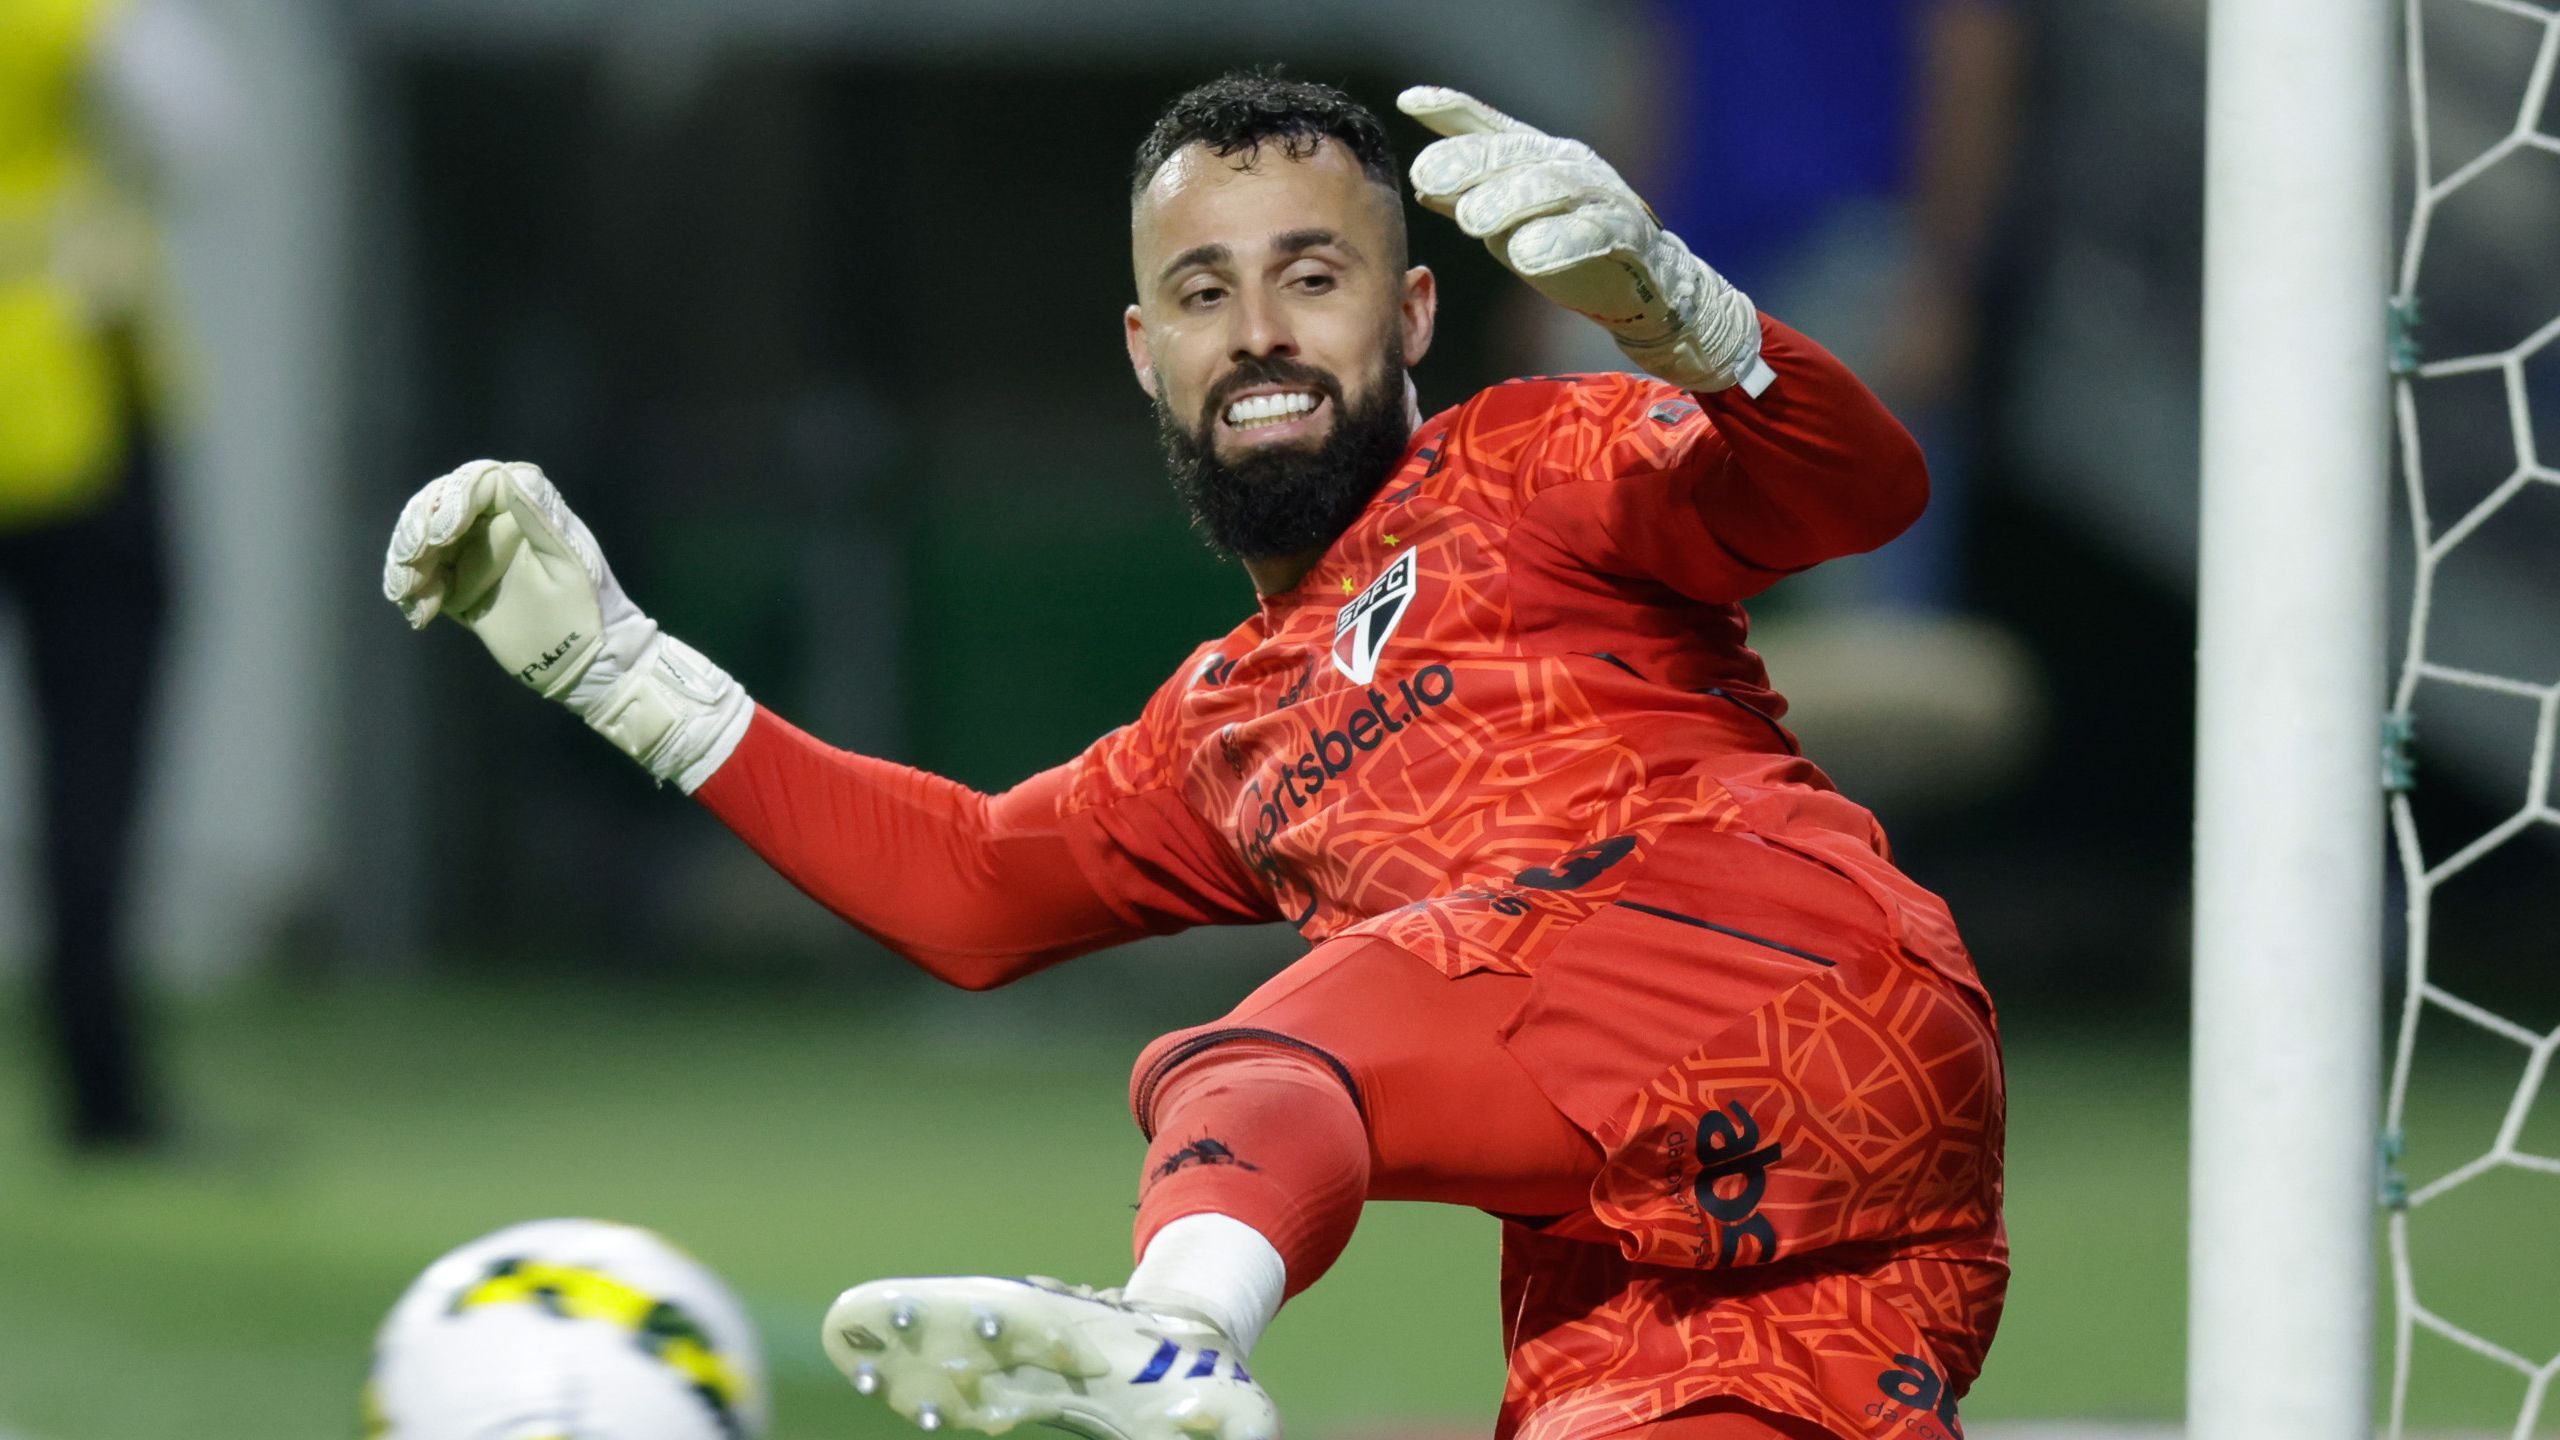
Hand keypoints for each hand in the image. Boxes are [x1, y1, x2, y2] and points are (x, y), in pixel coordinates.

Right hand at [383, 460, 751, 791]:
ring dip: (406, 563)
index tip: (442, 534)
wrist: (586, 666)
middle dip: (416, 530)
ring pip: (423, 541)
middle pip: (439, 505)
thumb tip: (508, 475)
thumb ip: (537, 517)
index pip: (477, 483)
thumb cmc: (587, 614)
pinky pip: (423, 578)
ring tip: (411, 596)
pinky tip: (421, 616)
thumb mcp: (567, 563)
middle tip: (412, 565)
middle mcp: (496, 526)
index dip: (452, 501)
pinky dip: (411, 592)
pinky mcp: (461, 588)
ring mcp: (475, 557)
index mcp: (527, 511)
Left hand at [1398, 85, 1769, 395]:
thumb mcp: (1510, 219)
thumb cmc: (1567, 246)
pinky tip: (1527, 256)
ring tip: (1470, 220)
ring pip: (1552, 186)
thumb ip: (1473, 197)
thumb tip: (1422, 183)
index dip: (1452, 109)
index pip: (1490, 126)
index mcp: (1536, 156)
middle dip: (1468, 163)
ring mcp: (1600, 196)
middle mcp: (1568, 165)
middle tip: (1425, 179)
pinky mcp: (1627, 235)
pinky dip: (1559, 242)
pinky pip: (1593, 233)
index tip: (1409, 101)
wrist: (1644, 288)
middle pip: (1514, 154)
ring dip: (1508, 199)